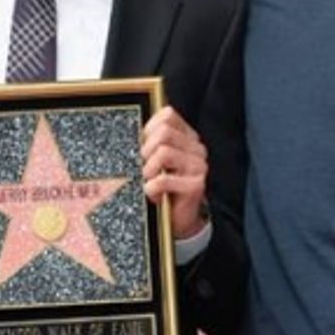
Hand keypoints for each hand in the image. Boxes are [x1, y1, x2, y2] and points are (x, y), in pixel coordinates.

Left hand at [140, 106, 208, 239]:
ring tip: (150, 181)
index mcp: (187, 137)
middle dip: (146, 150)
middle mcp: (197, 149)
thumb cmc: (162, 187)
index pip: (168, 115)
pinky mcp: (196, 185)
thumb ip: (150, 142)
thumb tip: (135, 130)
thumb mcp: (154, 160)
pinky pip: (163, 180)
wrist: (176, 219)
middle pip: (164, 132)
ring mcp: (199, 166)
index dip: (149, 129)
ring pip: (164, 152)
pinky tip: (155, 195)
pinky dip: (151, 189)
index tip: (144, 147)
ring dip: (148, 170)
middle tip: (145, 168)